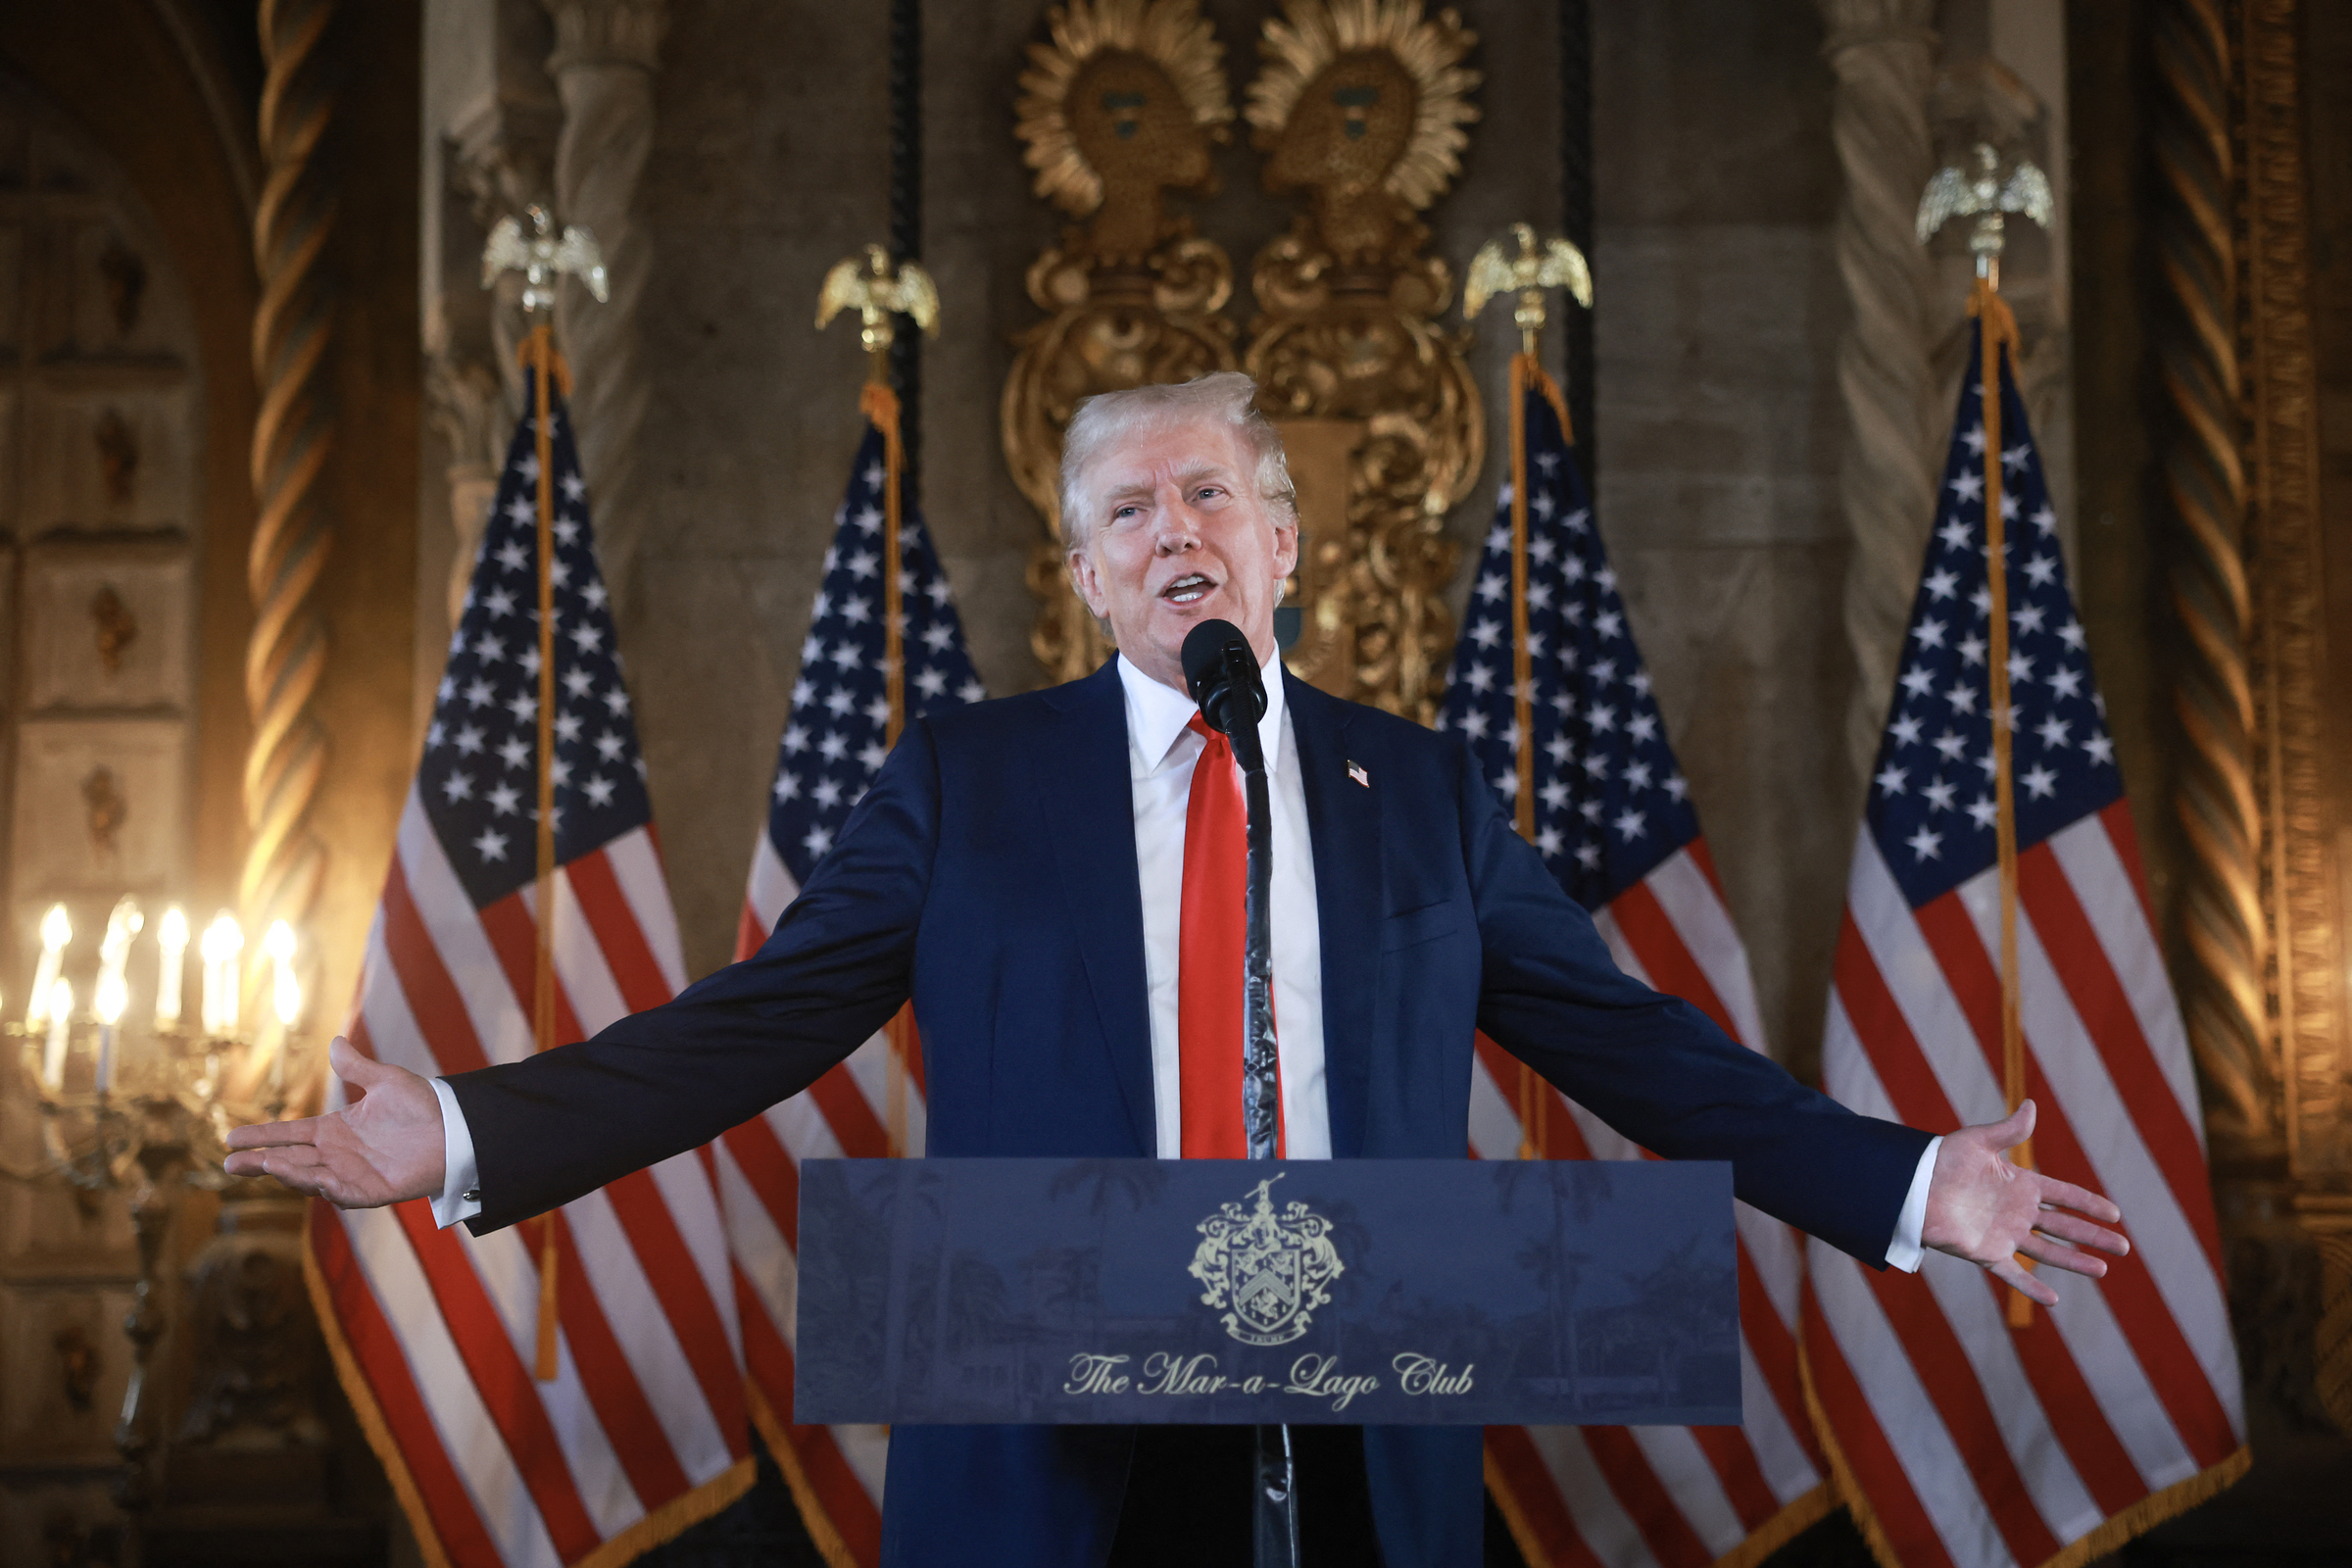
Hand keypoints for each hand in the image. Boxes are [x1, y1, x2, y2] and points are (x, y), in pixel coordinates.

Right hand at [223, 1036, 445, 1208]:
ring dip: (288, 1172)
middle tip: (230, 1165)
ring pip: (310, 1177)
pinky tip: (310, 1179)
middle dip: (261, 1162)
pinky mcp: (373, 1191)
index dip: (262, 1136)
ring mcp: (353, 1174)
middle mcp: (338, 1155)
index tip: (231, 1138)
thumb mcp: (386, 1081)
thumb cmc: (423, 1106)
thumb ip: (357, 1067)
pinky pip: (343, 1193)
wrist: (457, 1129)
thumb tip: (335, 1042)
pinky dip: (325, 1187)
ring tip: (265, 1164)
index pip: (289, 1134)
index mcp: (336, 1130)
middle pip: (290, 1160)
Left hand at [1921, 1099, 2127, 1303]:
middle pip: (2064, 1227)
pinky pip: (2013, 1274)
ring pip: (2048, 1252)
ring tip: (2102, 1270)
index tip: (2115, 1214)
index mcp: (2020, 1184)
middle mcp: (2017, 1212)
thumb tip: (2032, 1105)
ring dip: (2074, 1261)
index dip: (2089, 1203)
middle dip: (2093, 1236)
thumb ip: (2008, 1130)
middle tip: (2124, 1248)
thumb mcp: (1978, 1142)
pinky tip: (2054, 1300)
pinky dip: (2031, 1288)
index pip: (2063, 1195)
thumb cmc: (1941, 1160)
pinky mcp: (1986, 1253)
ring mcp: (2004, 1234)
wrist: (1911, 1187)